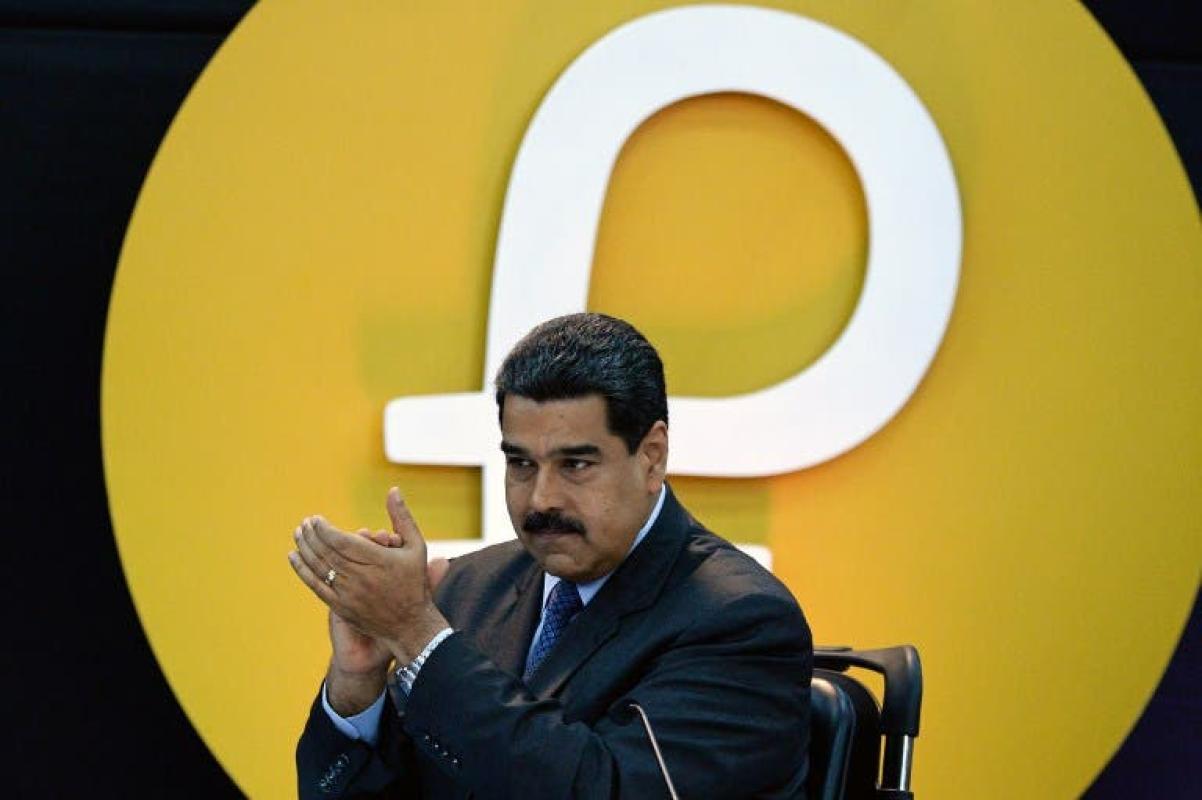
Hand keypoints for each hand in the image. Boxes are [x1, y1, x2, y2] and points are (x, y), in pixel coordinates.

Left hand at [288, 488, 450, 664]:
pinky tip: (294, 557)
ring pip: (319, 567)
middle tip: (304, 523)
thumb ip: (402, 517)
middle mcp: (361, 577)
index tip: (316, 519)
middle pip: (327, 552)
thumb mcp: (416, 546)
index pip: (341, 540)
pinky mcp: (341, 607)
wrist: (410, 624)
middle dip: (312, 535)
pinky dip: (303, 570)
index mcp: (378, 560)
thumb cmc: (414, 582)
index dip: (325, 529)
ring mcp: (349, 594)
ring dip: (305, 548)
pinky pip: (316, 586)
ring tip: (298, 534)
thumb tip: (393, 490)